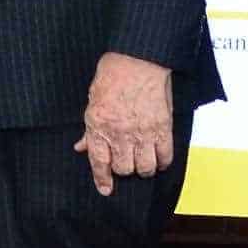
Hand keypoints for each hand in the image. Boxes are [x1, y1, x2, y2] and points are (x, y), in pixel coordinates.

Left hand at [77, 50, 176, 193]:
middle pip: (123, 168)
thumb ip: (89, 128)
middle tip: (126, 162)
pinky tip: (159, 159)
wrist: (138, 58)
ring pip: (144, 167)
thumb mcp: (92, 101)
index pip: (99, 162)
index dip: (102, 180)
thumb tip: (81, 146)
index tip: (106, 189)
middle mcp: (119, 133)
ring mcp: (142, 132)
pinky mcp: (162, 127)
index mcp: (98, 125)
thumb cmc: (113, 74)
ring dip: (143, 168)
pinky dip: (162, 161)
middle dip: (124, 170)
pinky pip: (165, 155)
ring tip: (142, 162)